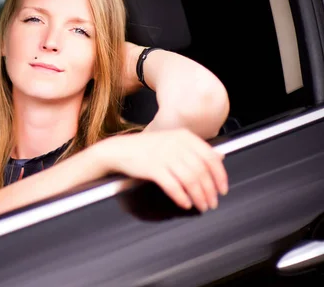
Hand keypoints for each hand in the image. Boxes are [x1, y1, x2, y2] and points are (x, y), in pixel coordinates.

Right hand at [95, 129, 227, 211]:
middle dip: (210, 190)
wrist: (120, 150)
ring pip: (190, 180)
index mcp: (184, 136)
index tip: (223, 189)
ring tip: (202, 206)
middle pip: (201, 171)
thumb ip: (196, 149)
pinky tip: (185, 203)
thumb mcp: (173, 142)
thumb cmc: (146, 148)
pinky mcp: (153, 167)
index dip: (220, 175)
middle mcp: (176, 144)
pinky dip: (181, 197)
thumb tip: (220, 157)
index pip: (210, 157)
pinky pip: (173, 185)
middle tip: (212, 202)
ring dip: (198, 196)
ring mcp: (164, 155)